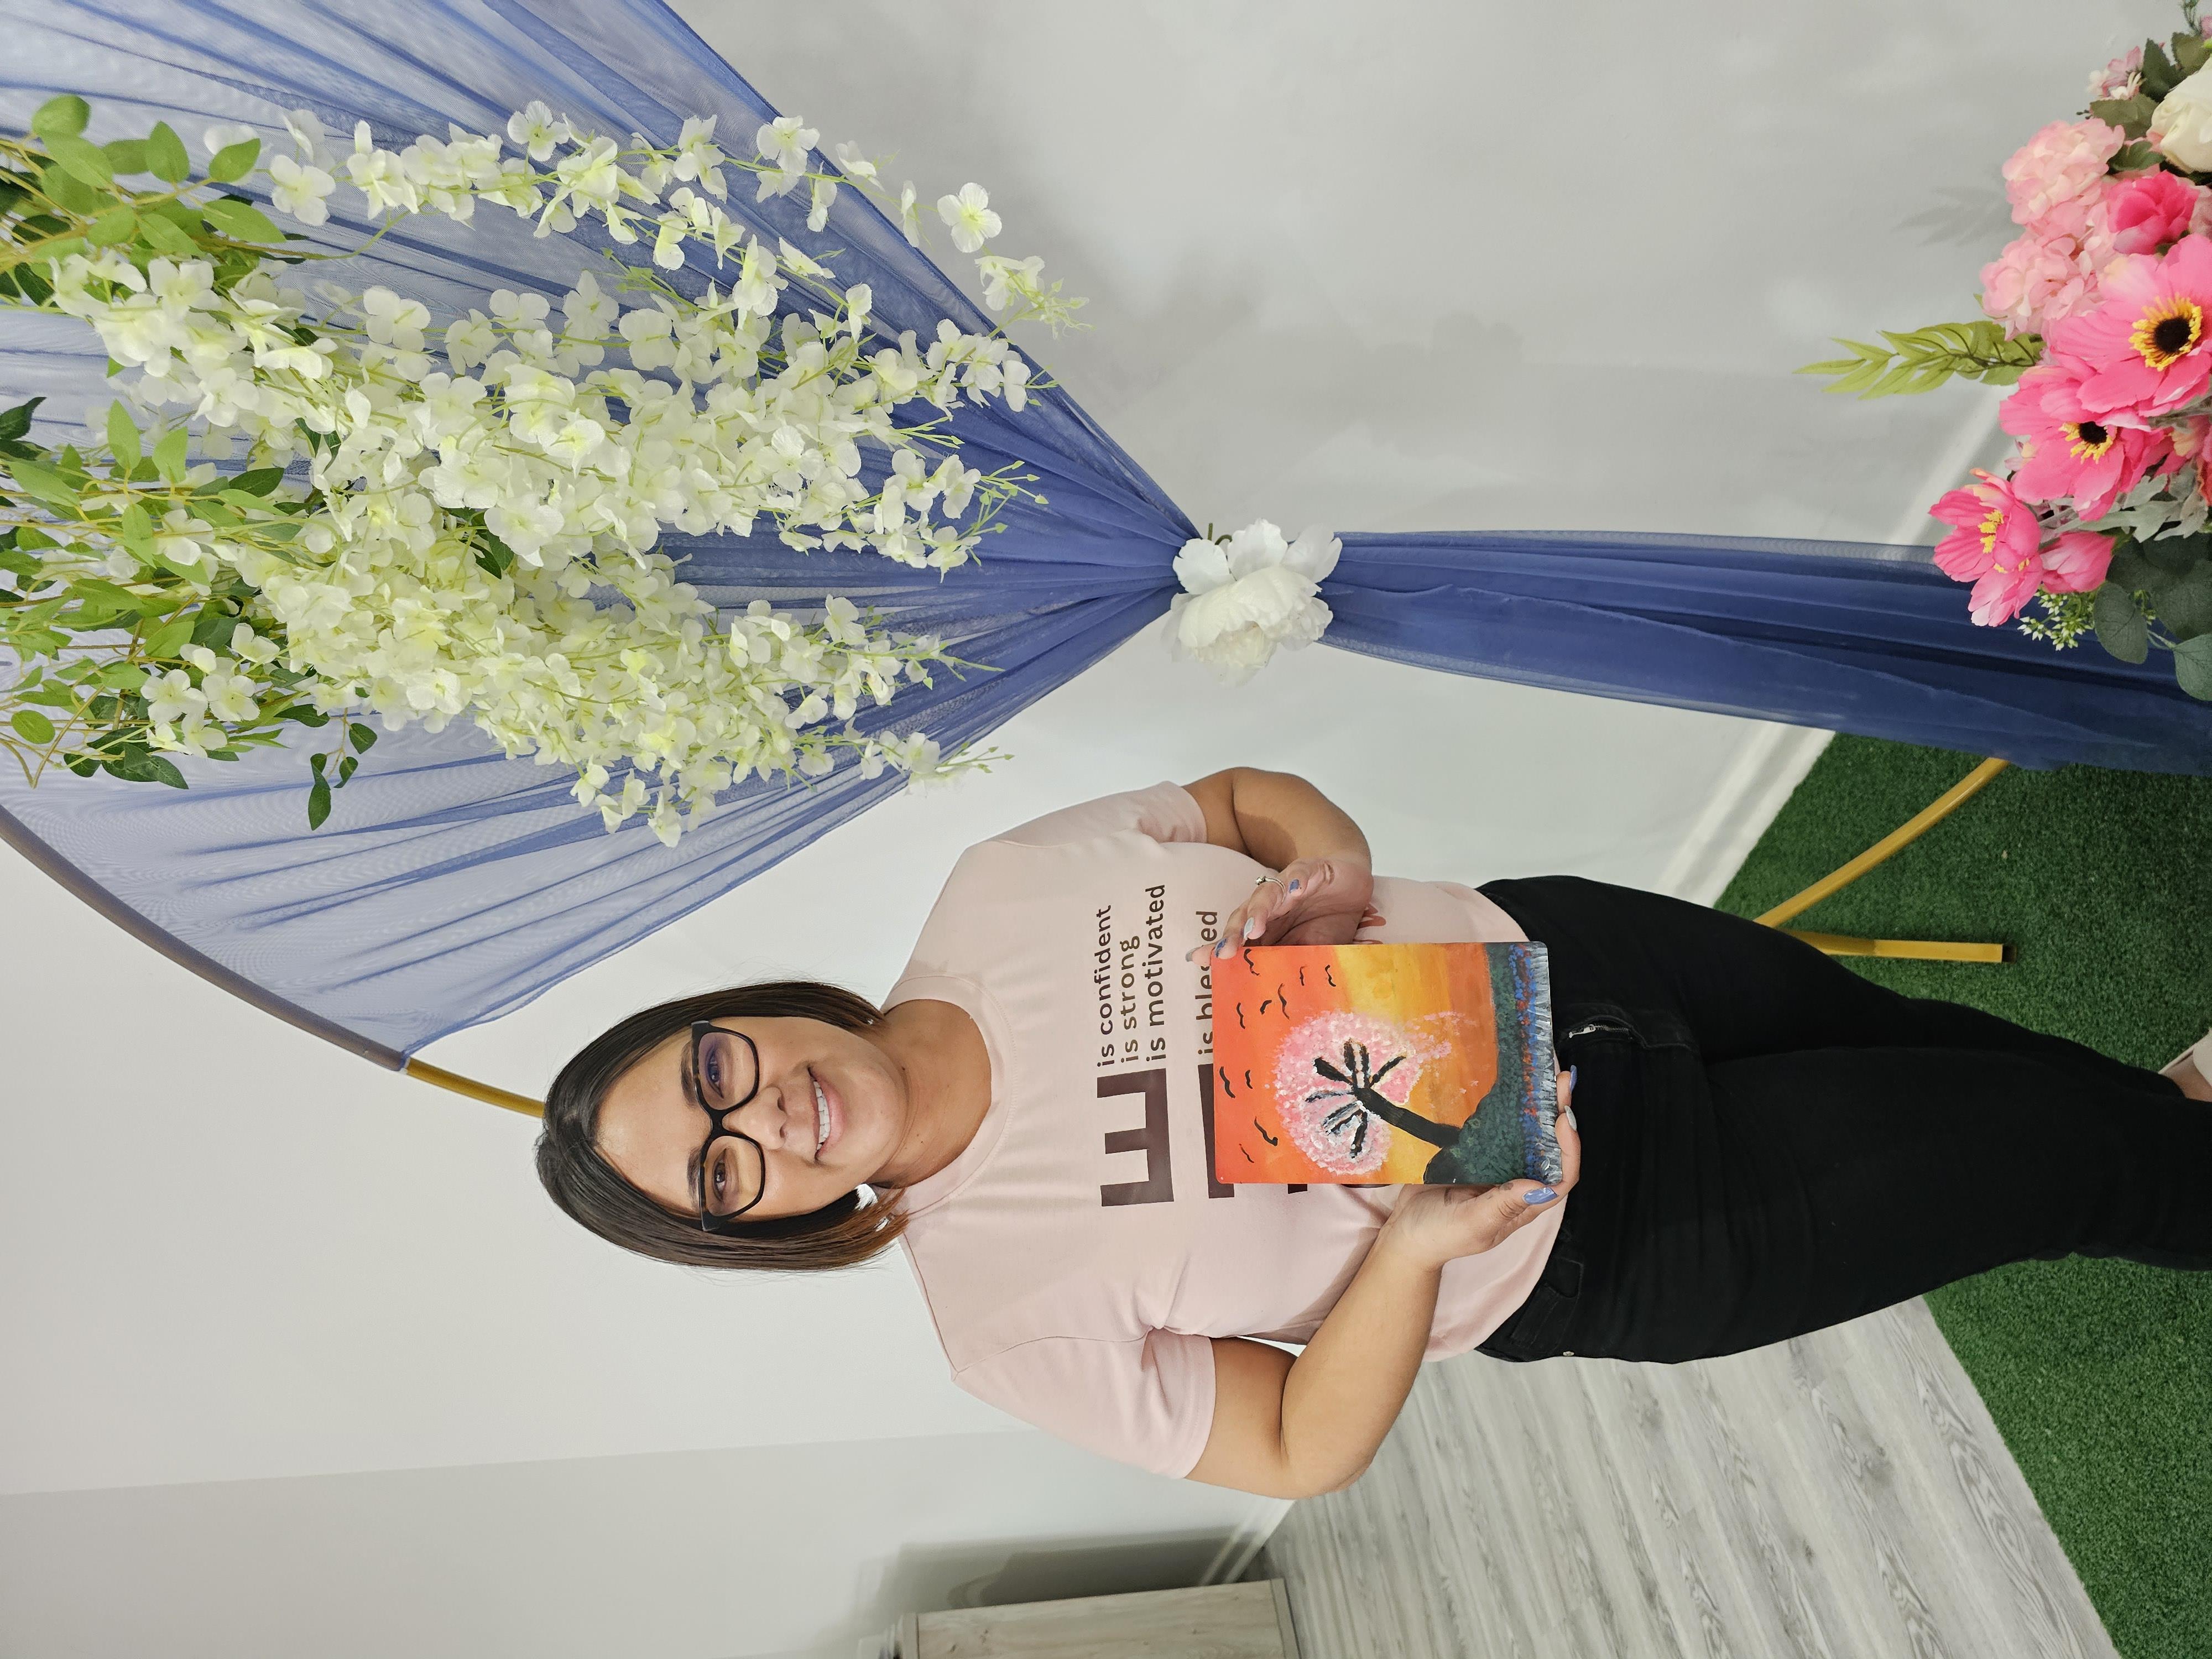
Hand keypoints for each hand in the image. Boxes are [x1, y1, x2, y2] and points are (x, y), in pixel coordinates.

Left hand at [1185, 853, 1382, 962]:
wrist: (1354, 888)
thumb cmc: (1328, 922)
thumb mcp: (1310, 949)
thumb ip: (1291, 962)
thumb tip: (1277, 992)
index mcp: (1268, 926)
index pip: (1240, 937)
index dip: (1221, 947)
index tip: (1199, 959)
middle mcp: (1272, 905)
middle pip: (1244, 915)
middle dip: (1233, 932)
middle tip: (1225, 950)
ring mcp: (1288, 886)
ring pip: (1266, 894)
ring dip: (1259, 910)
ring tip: (1254, 927)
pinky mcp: (1311, 869)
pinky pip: (1300, 873)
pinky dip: (1298, 880)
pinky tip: (1297, 889)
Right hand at [1373, 1071, 1581, 1271]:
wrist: (1406, 1230)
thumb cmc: (1440, 1235)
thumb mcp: (1472, 1224)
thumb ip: (1502, 1206)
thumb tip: (1539, 1186)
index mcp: (1523, 1205)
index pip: (1561, 1178)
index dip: (1569, 1150)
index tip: (1563, 1119)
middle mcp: (1517, 1183)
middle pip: (1550, 1149)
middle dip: (1559, 1115)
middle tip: (1561, 1080)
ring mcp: (1498, 1166)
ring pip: (1527, 1135)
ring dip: (1538, 1107)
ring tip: (1543, 1075)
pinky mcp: (1476, 1153)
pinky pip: (1498, 1129)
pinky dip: (1507, 1108)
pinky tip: (1509, 1087)